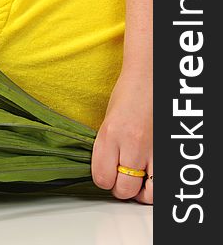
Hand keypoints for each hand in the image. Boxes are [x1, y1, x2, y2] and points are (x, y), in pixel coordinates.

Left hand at [90, 69, 152, 203]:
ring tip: (139, 180)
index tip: (106, 175)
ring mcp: (153, 148)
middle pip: (124, 189)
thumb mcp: (107, 121)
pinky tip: (152, 175)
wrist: (152, 76)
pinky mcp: (168, 150)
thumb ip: (106, 147)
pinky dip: (157, 185)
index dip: (104, 180)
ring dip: (141, 191)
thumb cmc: (129, 94)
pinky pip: (163, 182)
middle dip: (121, 189)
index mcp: (109, 134)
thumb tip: (106, 172)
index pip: (102, 178)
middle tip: (122, 179)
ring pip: (147, 193)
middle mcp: (131, 144)